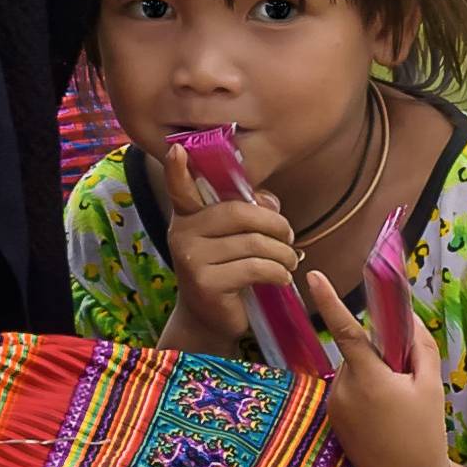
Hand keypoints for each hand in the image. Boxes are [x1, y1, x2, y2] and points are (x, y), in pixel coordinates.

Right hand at [157, 156, 300, 361]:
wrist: (212, 318)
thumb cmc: (229, 269)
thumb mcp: (237, 236)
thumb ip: (250, 211)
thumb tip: (269, 203)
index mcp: (188, 215)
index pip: (180, 188)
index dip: (178, 169)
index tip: (177, 148)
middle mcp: (182, 233)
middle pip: (240, 213)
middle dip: (275, 225)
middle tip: (289, 238)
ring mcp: (191, 259)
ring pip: (254, 243)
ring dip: (283, 253)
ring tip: (289, 261)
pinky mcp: (205, 284)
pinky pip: (255, 267)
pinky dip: (278, 272)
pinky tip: (282, 278)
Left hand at [305, 262, 458, 466]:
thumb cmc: (424, 433)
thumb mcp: (431, 386)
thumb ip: (419, 346)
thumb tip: (407, 318)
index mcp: (369, 378)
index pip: (346, 330)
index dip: (328, 300)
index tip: (313, 276)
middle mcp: (343, 389)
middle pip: (359, 352)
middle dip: (380, 355)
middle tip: (407, 380)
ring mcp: (334, 406)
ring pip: (354, 371)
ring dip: (372, 375)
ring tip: (396, 407)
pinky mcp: (332, 419)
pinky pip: (348, 390)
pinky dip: (365, 392)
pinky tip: (383, 418)